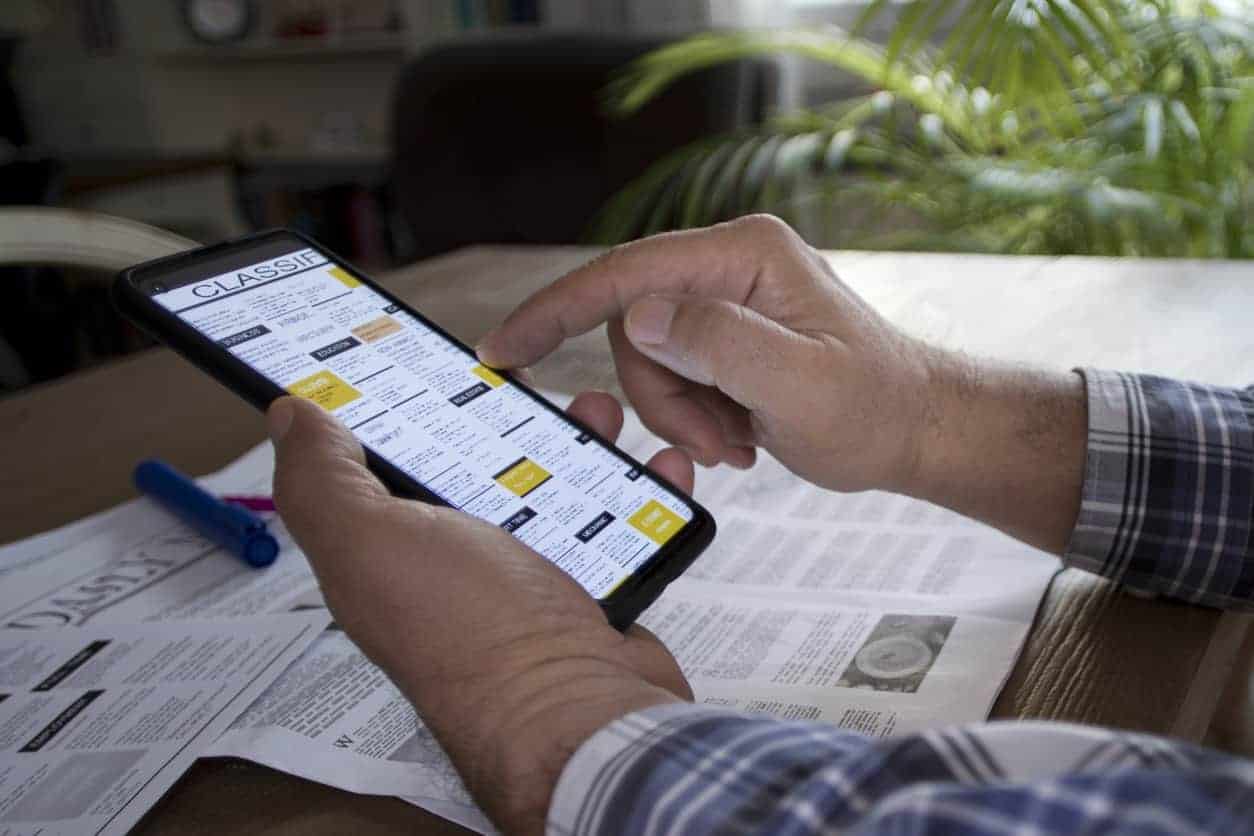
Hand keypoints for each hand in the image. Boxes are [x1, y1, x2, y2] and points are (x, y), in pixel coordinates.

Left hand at [268, 393, 692, 834]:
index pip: (382, 460)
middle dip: (504, 414)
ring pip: (553, 485)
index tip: (426, 353)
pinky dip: (641, 490)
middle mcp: (456, 563)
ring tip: (602, 411)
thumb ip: (323, 479)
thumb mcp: (371, 541)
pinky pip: (616, 524)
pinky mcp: (592, 588)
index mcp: (391, 548)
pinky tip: (658, 466)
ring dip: (581, 443)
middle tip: (530, 376)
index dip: (396, 403)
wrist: (582, 713)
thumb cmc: (473, 632)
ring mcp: (528, 577)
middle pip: (476, 464)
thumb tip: (287, 417)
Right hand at [476, 214, 935, 493]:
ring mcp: (724, 302)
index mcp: (745, 254)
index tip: (503, 349)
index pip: (626, 273)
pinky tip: (738, 435)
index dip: (555, 310)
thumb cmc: (875, 407)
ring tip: (733, 443)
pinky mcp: (723, 338)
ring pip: (646, 359)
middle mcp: (729, 266)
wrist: (913, 429)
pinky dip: (691, 419)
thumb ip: (720, 343)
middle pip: (632, 327)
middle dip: (659, 396)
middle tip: (710, 445)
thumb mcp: (801, 383)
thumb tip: (640, 317)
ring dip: (678, 416)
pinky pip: (670, 378)